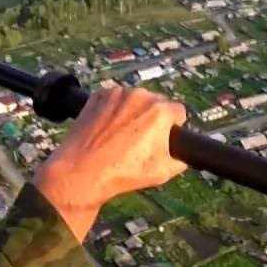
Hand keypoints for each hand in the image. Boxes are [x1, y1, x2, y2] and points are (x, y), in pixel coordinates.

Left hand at [31, 87, 186, 240]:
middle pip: (157, 102)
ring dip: (134, 111)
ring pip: (135, 99)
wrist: (82, 170)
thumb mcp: (163, 172)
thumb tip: (184, 157)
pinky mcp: (98, 95)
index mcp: (160, 110)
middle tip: (142, 139)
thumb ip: (182, 161)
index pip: (179, 112)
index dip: (174, 127)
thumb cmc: (123, 172)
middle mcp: (140, 95)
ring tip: (123, 136)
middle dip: (154, 117)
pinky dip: (114, 109)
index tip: (166, 137)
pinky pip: (115, 98)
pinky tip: (109, 129)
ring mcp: (117, 93)